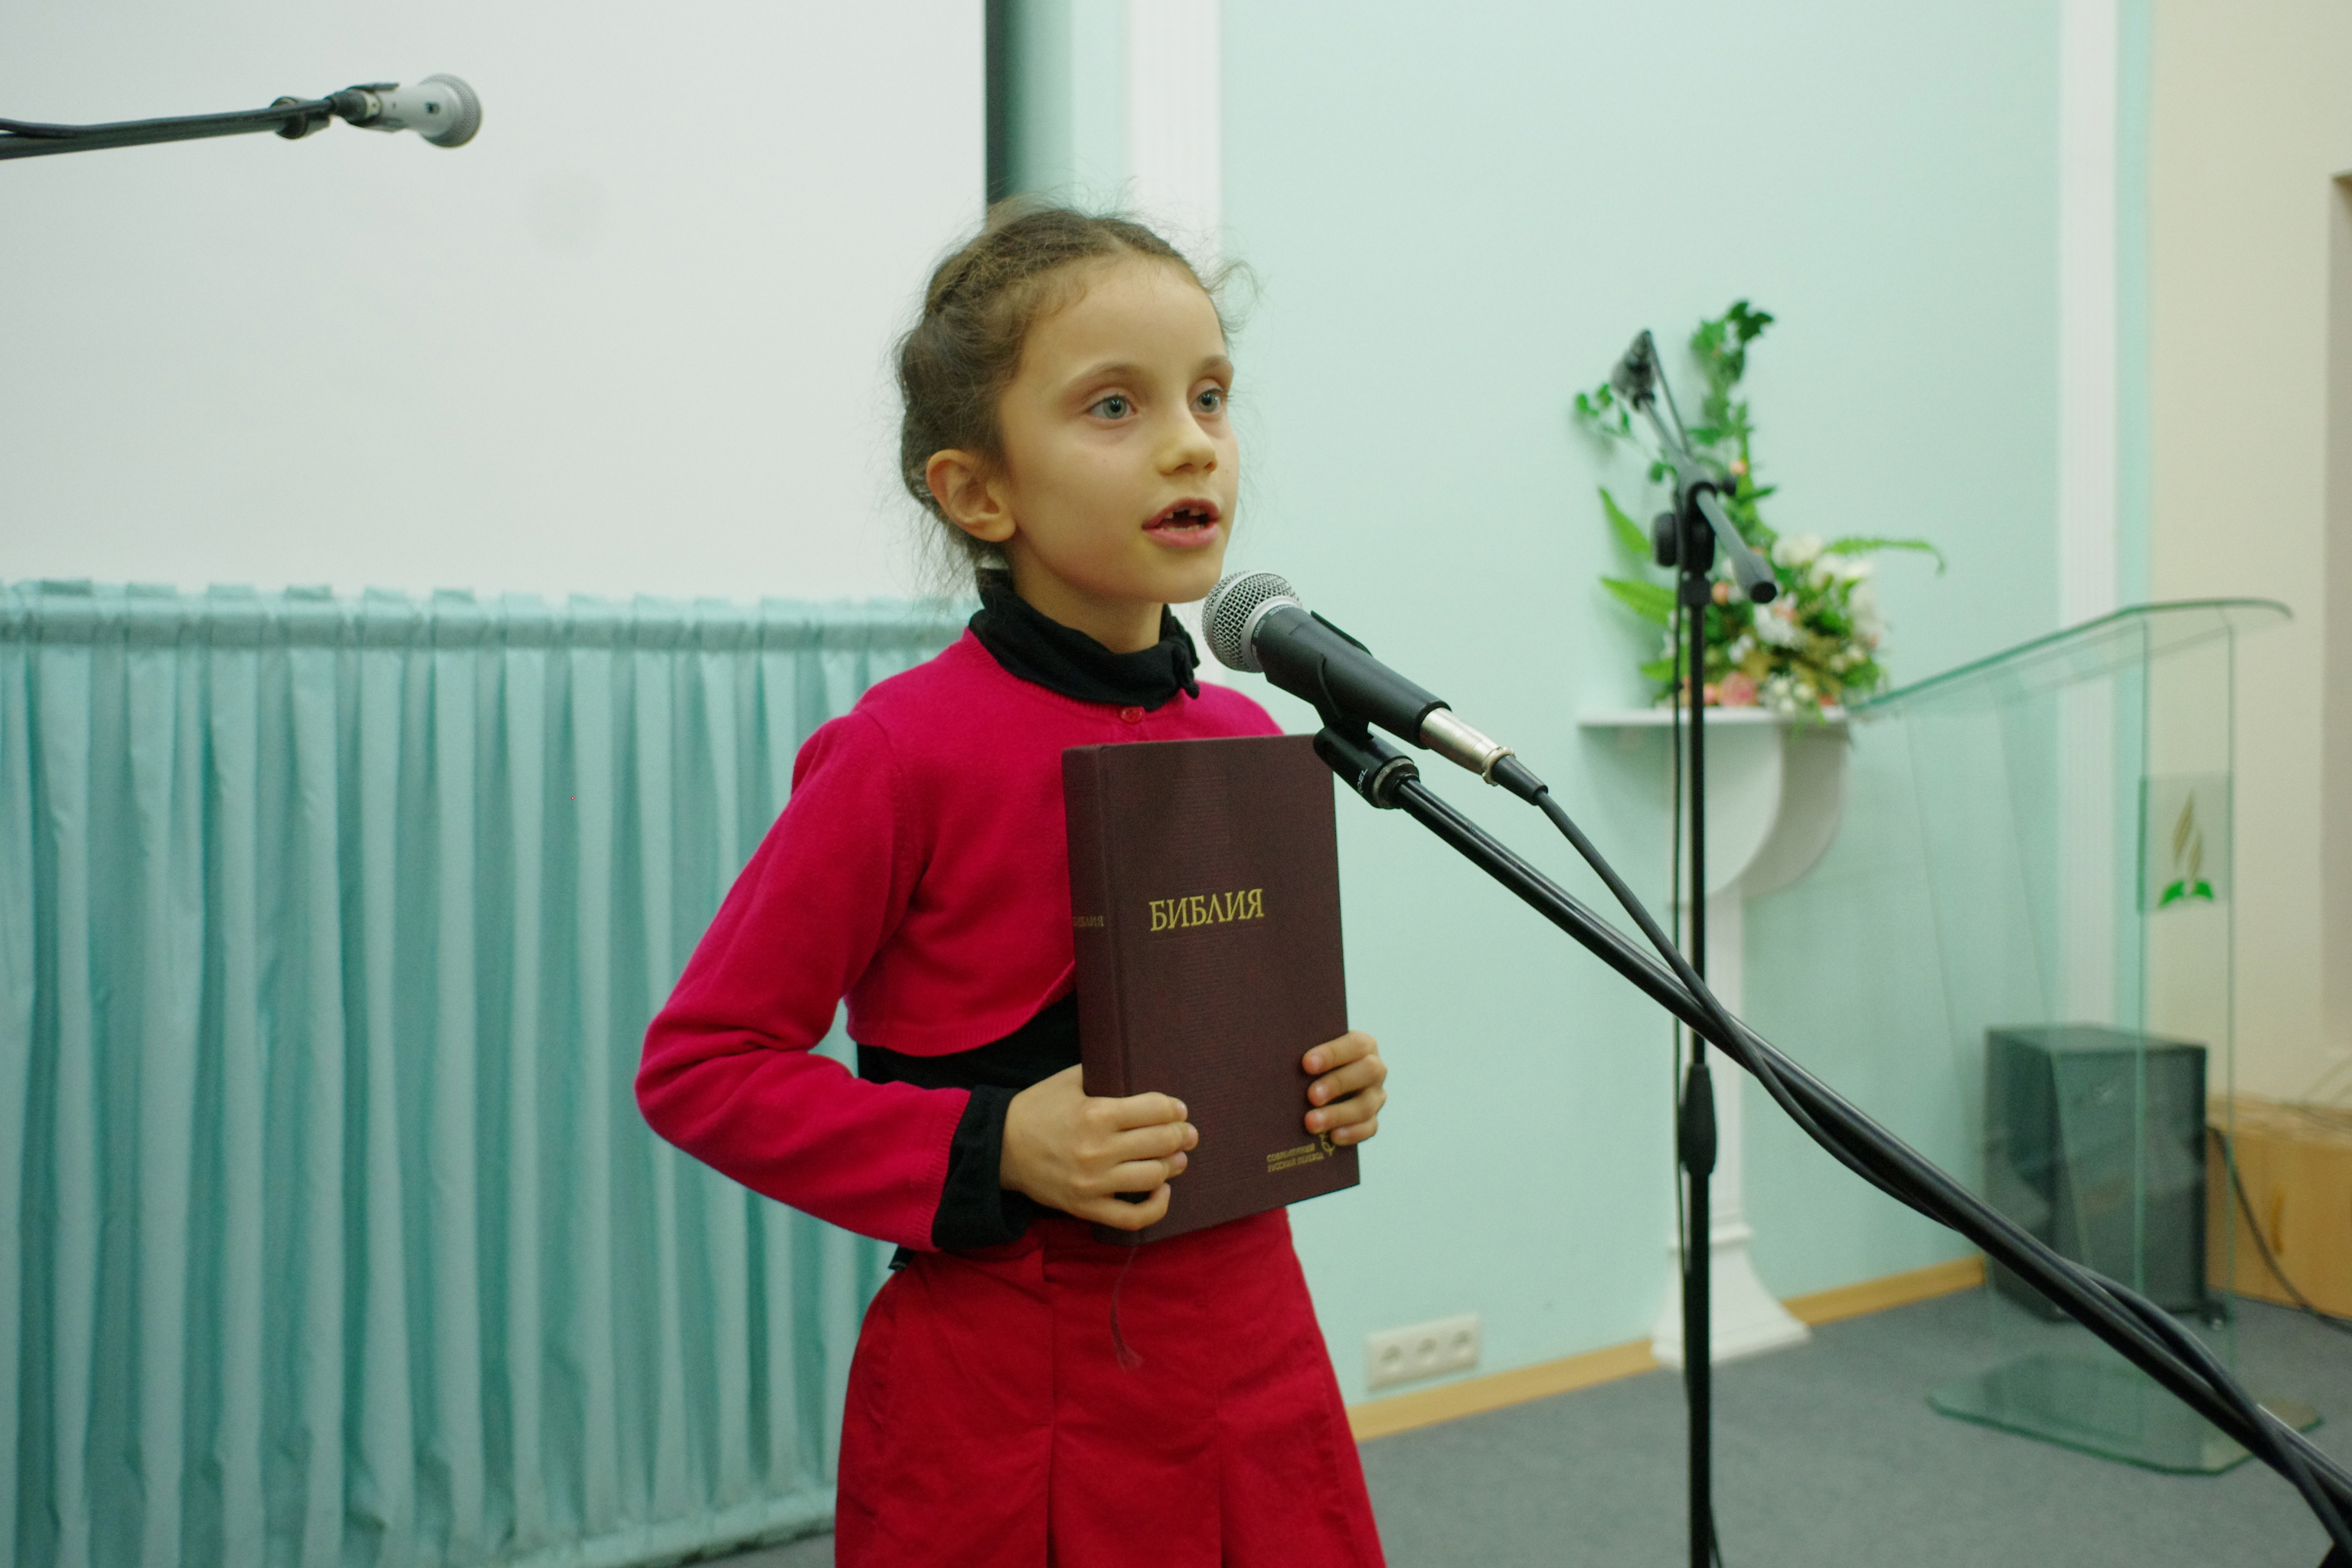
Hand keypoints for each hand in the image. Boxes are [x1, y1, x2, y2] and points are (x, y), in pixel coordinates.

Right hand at [1000, 1065, 1197, 1229]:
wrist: (1000, 1147)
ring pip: (1154, 1177)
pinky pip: (1133, 1217)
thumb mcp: (1070, 1080)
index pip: (1156, 1111)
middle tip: (1187, 1133)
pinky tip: (1162, 1191)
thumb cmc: (1038, 1108)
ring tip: (1176, 1158)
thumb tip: (1142, 1072)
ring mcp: (1093, 1183)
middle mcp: (1098, 1150)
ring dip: (1172, 1165)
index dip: (1174, 1109)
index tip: (1179, 1110)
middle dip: (1182, 1135)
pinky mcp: (1086, 1208)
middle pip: (1161, 1143)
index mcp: (1096, 1114)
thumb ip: (1106, 1073)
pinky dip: (1156, 1206)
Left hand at [1303, 1031, 1384, 1145]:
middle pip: (1367, 1072)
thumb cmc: (1308, 1063)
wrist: (1317, 1083)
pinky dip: (1351, 1133)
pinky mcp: (1371, 1120)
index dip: (1333, 1054)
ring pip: (1365, 1105)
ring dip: (1338, 1114)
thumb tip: (1275, 1056)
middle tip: (1311, 1096)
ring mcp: (1375, 1096)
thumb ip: (1299, 1050)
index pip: (1355, 1045)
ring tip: (1311, 1122)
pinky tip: (1332, 1137)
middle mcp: (1374, 1069)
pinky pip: (1369, 1128)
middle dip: (1337, 1084)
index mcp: (1362, 1045)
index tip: (1306, 1063)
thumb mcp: (1308, 1052)